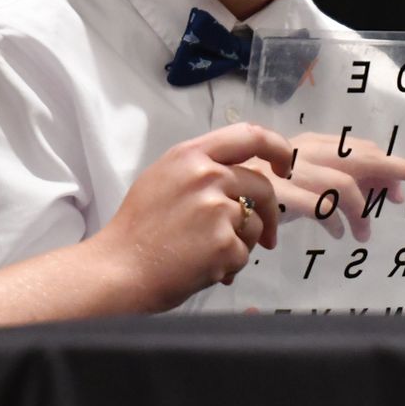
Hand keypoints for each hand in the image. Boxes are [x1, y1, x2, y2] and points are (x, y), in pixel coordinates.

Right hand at [92, 122, 293, 311]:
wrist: (119, 269)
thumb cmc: (138, 229)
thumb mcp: (163, 178)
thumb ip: (201, 169)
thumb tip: (240, 174)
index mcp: (190, 156)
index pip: (250, 136)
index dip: (277, 148)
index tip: (285, 165)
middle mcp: (207, 176)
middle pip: (262, 186)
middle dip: (269, 213)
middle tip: (267, 235)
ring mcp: (217, 210)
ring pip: (255, 224)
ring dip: (240, 242)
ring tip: (207, 254)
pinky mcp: (224, 244)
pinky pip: (244, 254)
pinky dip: (230, 265)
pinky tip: (203, 268)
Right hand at [263, 133, 404, 241]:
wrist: (211, 196)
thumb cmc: (256, 193)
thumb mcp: (297, 183)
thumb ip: (334, 184)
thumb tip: (386, 190)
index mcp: (306, 146)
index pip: (357, 147)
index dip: (388, 164)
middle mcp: (299, 152)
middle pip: (360, 156)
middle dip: (396, 169)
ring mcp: (287, 171)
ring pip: (342, 182)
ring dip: (360, 210)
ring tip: (363, 234)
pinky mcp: (275, 192)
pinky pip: (317, 204)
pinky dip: (334, 220)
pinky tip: (339, 235)